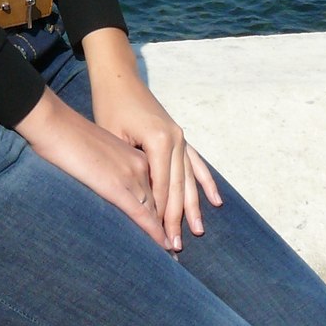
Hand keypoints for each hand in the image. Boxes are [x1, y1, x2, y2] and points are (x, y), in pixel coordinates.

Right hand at [14, 83, 172, 249]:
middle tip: (176, 246)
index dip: (163, 209)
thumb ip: (107, 168)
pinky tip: (162, 245)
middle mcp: (140, 164)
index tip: (168, 227)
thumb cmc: (67, 136)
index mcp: (135, 155)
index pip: (157, 187)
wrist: (55, 125)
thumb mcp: (95, 152)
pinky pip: (142, 214)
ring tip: (172, 253)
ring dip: (165, 232)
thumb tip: (106, 183)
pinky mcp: (118, 186)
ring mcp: (131, 175)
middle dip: (169, 224)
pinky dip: (154, 232)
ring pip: (156, 210)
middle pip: (161, 200)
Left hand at [82, 29, 222, 252]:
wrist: (119, 79)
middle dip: (177, 218)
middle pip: (177, 187)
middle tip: (177, 246)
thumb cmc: (109, 107)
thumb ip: (130, 167)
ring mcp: (180, 137)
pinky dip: (205, 182)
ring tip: (197, 231)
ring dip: (193, 206)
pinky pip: (196, 163)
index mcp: (159, 141)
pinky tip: (216, 201)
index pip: (161, 187)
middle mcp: (175, 139)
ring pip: (189, 179)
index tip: (160, 239)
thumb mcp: (113, 138)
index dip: (160, 215)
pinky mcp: (179, 136)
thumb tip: (138, 201)